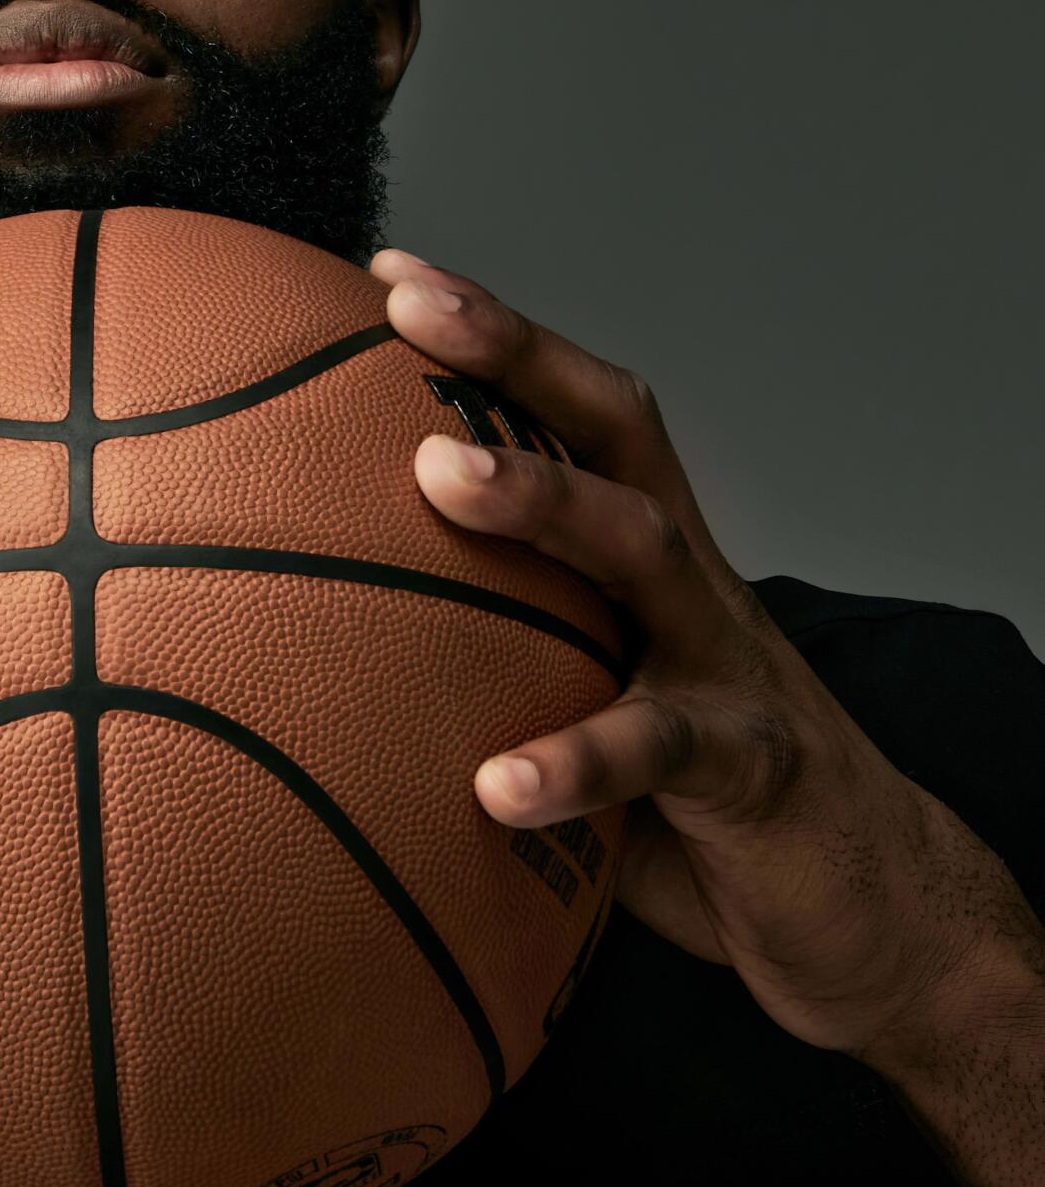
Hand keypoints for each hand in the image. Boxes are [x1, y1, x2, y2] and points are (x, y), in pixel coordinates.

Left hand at [370, 245, 1026, 1069]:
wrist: (868, 909)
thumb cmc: (694, 801)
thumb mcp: (587, 706)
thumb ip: (491, 665)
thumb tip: (317, 656)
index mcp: (649, 559)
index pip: (576, 414)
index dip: (496, 340)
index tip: (390, 278)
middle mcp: (691, 586)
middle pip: (613, 434)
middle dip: (515, 359)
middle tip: (409, 318)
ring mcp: (729, 665)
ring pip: (645, 552)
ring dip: (545, 502)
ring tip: (441, 480)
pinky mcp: (754, 769)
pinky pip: (666, 750)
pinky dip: (581, 761)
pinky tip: (500, 785)